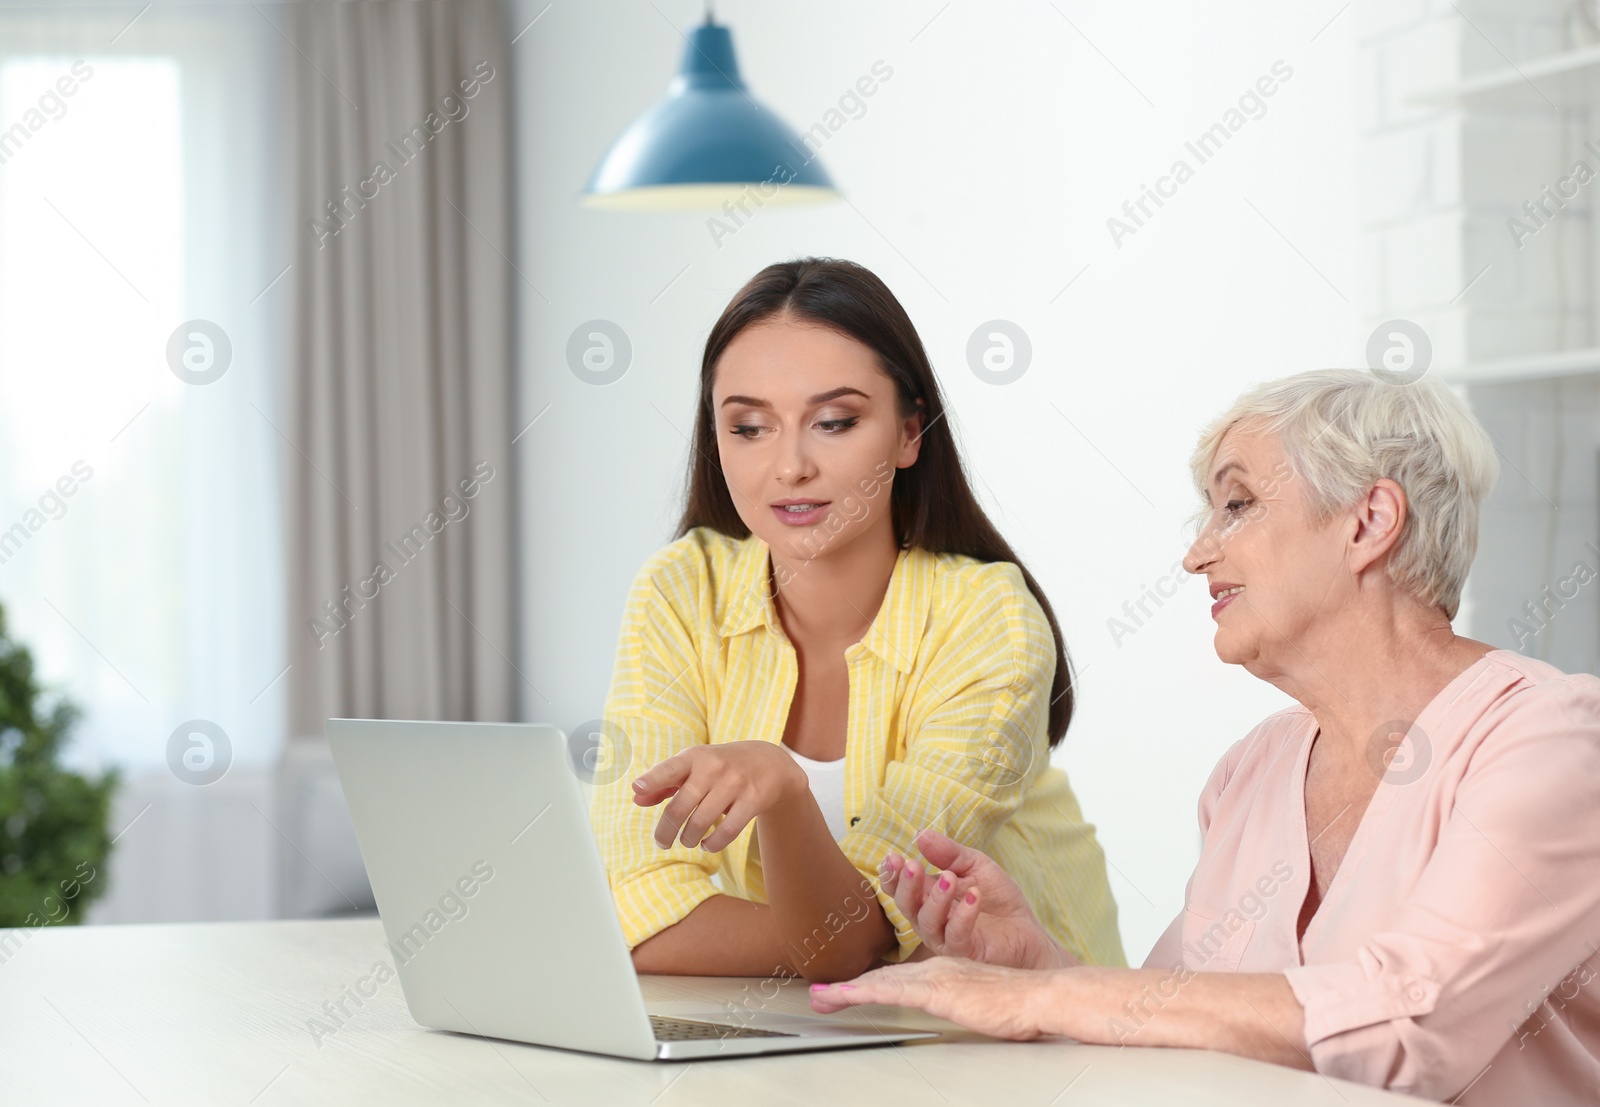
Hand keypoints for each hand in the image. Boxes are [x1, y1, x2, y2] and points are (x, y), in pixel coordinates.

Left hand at [631, 741, 806, 852]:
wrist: (769, 762)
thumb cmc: (720, 767)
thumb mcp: (694, 766)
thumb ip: (664, 782)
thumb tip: (637, 797)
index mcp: (694, 757)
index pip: (670, 768)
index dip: (653, 779)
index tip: (637, 787)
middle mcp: (713, 768)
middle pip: (680, 807)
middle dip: (666, 831)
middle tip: (662, 843)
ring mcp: (735, 783)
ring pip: (701, 822)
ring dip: (688, 839)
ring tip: (687, 841)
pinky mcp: (753, 799)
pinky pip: (728, 830)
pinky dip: (713, 843)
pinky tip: (708, 844)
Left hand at [808, 956, 1060, 1040]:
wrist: (1037, 995)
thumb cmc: (1016, 1001)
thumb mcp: (978, 1000)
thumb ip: (959, 1000)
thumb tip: (951, 1006)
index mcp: (941, 971)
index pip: (897, 980)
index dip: (867, 985)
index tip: (842, 992)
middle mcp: (932, 969)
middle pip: (881, 979)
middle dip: (846, 988)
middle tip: (817, 994)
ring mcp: (933, 978)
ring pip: (880, 983)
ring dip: (846, 990)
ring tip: (819, 996)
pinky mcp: (938, 991)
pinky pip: (893, 992)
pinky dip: (865, 992)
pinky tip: (847, 995)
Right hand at [882, 828, 1075, 971]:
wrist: (1029, 930)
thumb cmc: (998, 899)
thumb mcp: (975, 866)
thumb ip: (948, 853)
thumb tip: (920, 834)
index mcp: (928, 896)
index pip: (900, 887)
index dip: (891, 875)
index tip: (892, 858)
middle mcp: (930, 919)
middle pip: (906, 905)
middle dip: (906, 885)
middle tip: (912, 865)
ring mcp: (946, 938)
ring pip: (927, 922)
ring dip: (936, 898)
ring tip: (950, 878)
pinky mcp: (966, 952)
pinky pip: (957, 936)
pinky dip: (964, 915)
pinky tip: (975, 896)